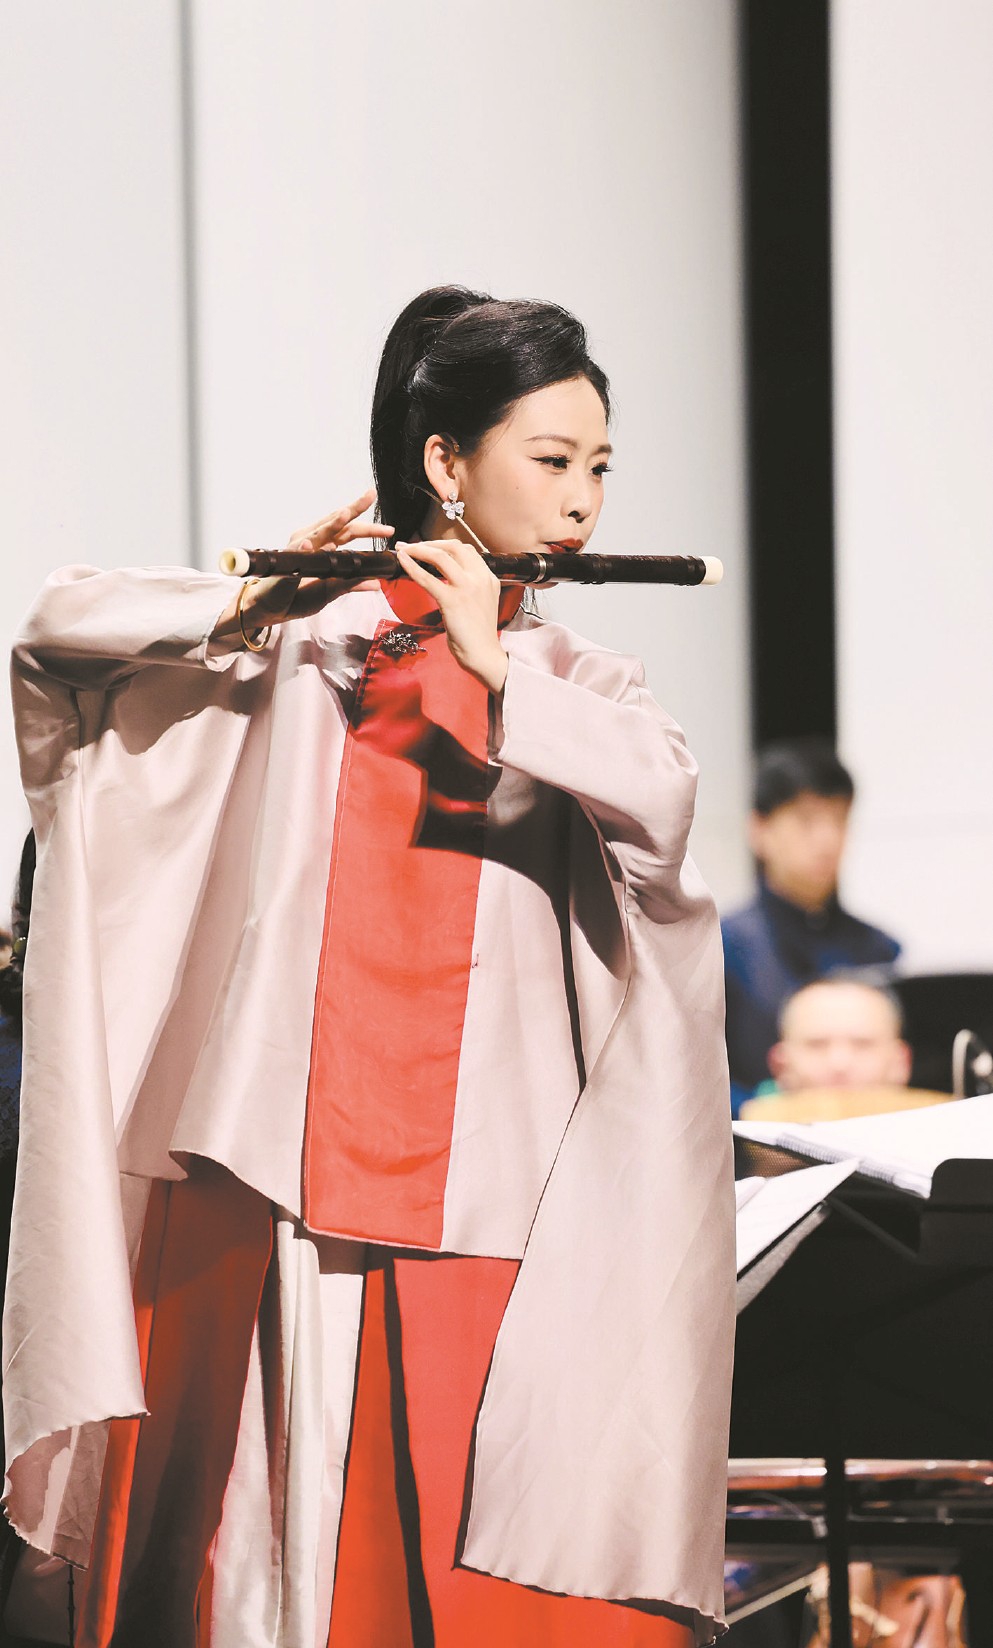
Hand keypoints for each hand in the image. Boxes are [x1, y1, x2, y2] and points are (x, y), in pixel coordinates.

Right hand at [213, 489, 393, 639]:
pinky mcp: (284, 564)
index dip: (366, 522)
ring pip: (316, 533)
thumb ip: (352, 584)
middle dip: (353, 509)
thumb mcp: (331, 590)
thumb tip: (377, 584)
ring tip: (344, 514)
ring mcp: (297, 550)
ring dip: (330, 524)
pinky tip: (308, 543)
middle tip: (370, 496)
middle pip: (336, 523)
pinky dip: (301, 548)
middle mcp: (311, 542)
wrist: (271, 608)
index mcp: (324, 546)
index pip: (348, 529)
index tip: (384, 517)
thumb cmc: (298, 596)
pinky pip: (294, 555)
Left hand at [395, 539, 507, 692]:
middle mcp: (480, 578)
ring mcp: (467, 587)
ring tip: (404, 550)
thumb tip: (446, 579)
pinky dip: (412, 566)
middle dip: (430, 542)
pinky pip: (427, 578)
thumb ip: (470, 586)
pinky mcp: (452, 600)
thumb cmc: (478, 634)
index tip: (429, 547)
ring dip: (419, 549)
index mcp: (488, 578)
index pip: (467, 550)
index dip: (444, 545)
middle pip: (453, 547)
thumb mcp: (481, 602)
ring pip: (440, 556)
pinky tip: (402, 561)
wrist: (484, 654)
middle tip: (413, 546)